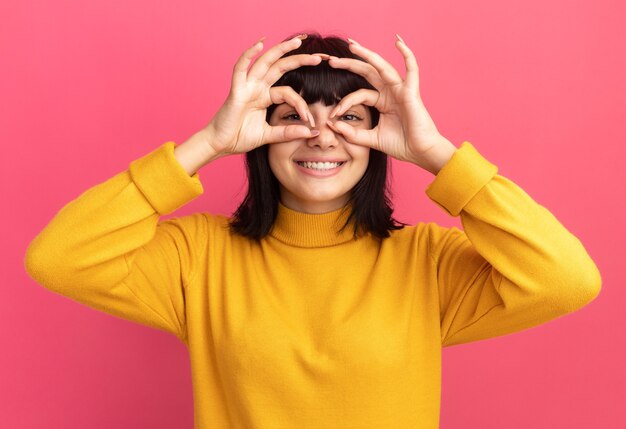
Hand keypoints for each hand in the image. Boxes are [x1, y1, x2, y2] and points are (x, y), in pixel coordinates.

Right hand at [202, 35, 322, 157]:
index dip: (301, 104)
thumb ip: (289, 133)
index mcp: (265, 97)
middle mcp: (257, 88)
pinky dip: (248, 55)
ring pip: (265, 62)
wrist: (220, 145)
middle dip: (299, 59)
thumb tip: (312, 132)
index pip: (289, 92)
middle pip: (280, 67)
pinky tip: (260, 44)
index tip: (310, 120)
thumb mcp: (270, 136)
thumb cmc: (240, 138)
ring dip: (281, 50)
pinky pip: (241, 69)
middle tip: (318, 57)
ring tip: (297, 41)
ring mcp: (247, 87)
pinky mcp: (236, 90)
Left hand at [323, 35, 456, 173]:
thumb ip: (352, 133)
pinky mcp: (411, 92)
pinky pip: (412, 69)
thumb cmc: (401, 145)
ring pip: (382, 67)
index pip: (358, 94)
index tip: (332, 116)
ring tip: (352, 45)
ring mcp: (401, 90)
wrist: (420, 153)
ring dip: (368, 55)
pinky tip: (398, 42)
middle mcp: (390, 92)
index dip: (344, 103)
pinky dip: (407, 54)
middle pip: (367, 73)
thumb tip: (332, 124)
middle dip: (349, 64)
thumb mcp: (371, 139)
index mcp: (381, 102)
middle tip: (331, 60)